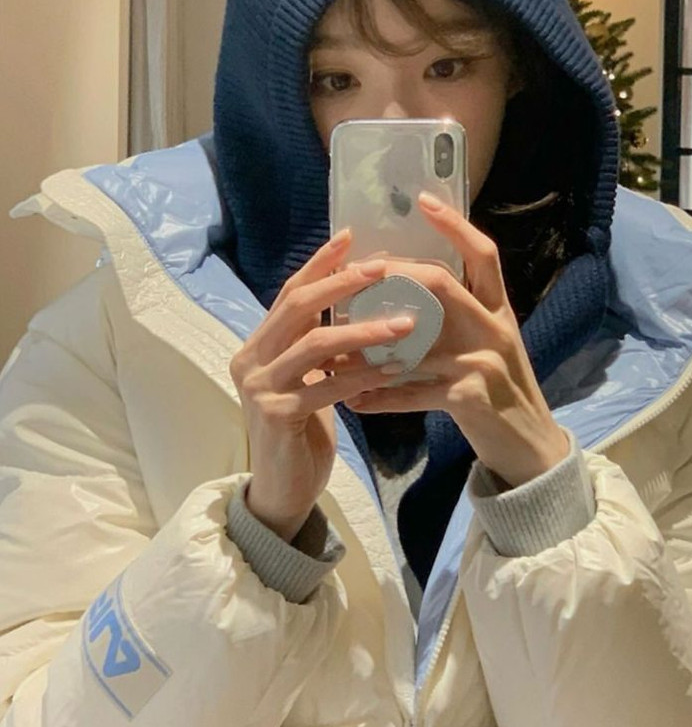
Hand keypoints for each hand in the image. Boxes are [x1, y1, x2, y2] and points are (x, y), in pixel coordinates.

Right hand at [229, 231, 415, 542]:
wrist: (282, 490)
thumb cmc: (300, 433)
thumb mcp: (304, 380)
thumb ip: (314, 346)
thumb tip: (352, 303)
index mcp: (256, 345)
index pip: (289, 292)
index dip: (320, 263)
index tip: (352, 236)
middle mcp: (249, 359)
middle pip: (297, 306)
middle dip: (342, 282)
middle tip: (384, 267)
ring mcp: (258, 387)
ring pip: (315, 343)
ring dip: (364, 329)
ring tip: (406, 322)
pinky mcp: (276, 415)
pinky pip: (327, 386)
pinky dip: (363, 375)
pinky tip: (395, 369)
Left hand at [327, 193, 568, 487]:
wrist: (530, 445)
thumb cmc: (498, 392)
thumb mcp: (488, 346)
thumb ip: (458, 321)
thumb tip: (402, 300)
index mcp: (498, 310)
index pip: (482, 255)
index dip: (455, 225)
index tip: (423, 201)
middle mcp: (494, 328)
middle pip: (443, 284)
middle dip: (395, 276)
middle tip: (360, 275)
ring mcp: (484, 361)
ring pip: (416, 342)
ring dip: (370, 346)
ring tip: (334, 348)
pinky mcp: (470, 397)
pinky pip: (413, 392)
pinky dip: (381, 397)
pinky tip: (353, 401)